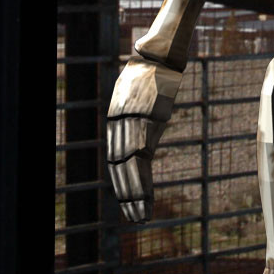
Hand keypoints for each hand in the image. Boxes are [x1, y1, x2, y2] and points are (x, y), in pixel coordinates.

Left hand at [105, 56, 176, 217]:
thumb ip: (132, 113)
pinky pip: (141, 157)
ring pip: (128, 167)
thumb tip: (134, 126)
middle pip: (119, 166)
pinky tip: (146, 196)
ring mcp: (133, 124)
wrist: (158, 54)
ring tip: (140, 216)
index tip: (128, 202)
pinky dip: (142, 180)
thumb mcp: (135, 93)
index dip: (121, 181)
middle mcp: (120, 124)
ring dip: (134, 194)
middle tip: (134, 218)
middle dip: (126, 194)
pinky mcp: (147, 123)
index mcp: (117, 118)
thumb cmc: (150, 72)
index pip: (116, 158)